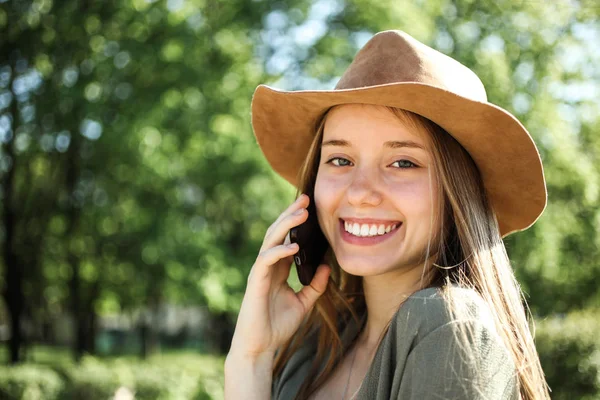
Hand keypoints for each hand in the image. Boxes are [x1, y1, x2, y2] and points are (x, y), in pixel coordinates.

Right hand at [228, 194, 330, 359]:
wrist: (260, 347)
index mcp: (278, 269)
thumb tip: (328, 267)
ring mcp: (260, 272)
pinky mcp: (255, 281)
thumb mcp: (303, 303)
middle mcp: (268, 266)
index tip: (312, 208)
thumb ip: (315, 285)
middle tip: (307, 199)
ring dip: (286, 225)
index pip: (287, 238)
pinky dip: (279, 251)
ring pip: (271, 240)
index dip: (297, 223)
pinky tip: (293, 246)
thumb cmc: (277, 326)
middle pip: (278, 232)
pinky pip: (265, 260)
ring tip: (301, 213)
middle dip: (291, 215)